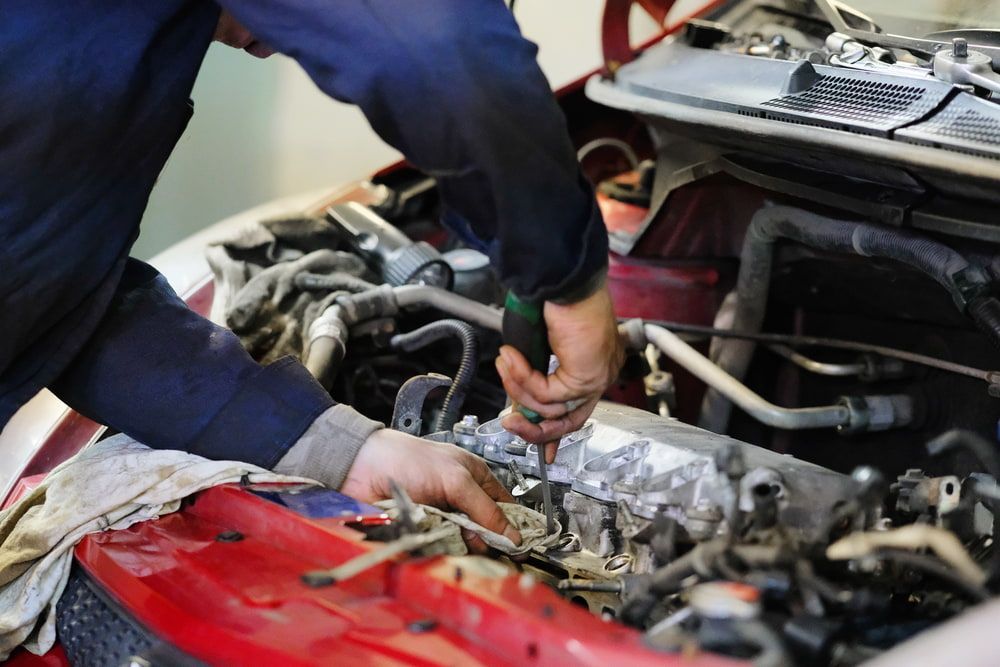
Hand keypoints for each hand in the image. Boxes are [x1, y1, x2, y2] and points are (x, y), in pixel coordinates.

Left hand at [340, 429, 519, 551]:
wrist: (363, 467)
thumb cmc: (408, 460)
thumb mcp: (456, 480)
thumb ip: (485, 508)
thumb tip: (511, 534)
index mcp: (475, 479)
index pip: (503, 507)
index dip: (513, 526)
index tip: (521, 548)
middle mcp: (459, 499)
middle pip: (484, 529)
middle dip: (487, 541)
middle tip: (488, 549)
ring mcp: (441, 517)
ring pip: (463, 542)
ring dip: (464, 547)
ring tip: (462, 546)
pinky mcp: (423, 532)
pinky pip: (440, 549)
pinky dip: (442, 551)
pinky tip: (442, 549)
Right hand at [496, 281, 623, 461]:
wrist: (564, 279)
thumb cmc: (554, 300)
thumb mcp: (536, 348)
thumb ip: (532, 377)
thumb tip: (518, 405)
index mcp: (592, 366)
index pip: (576, 412)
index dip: (556, 434)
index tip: (545, 453)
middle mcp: (598, 375)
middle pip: (568, 422)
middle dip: (533, 429)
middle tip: (508, 422)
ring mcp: (595, 377)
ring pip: (549, 408)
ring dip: (518, 388)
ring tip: (505, 364)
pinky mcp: (586, 375)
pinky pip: (546, 393)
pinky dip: (523, 378)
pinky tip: (513, 359)